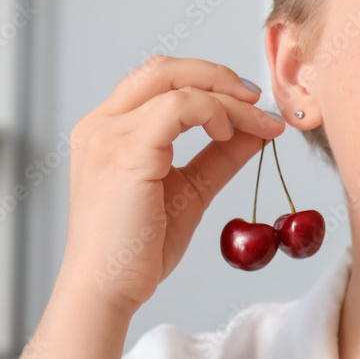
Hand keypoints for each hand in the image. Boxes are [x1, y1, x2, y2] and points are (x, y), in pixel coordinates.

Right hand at [58, 55, 285, 312]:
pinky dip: (212, 111)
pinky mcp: (125, 153)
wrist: (108, 290)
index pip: (160, 78)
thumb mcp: (191, 190)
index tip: (250, 104)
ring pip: (176, 84)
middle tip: (256, 100)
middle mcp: (101, 124)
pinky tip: (227, 134)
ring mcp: (108, 136)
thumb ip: (220, 155)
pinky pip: (177, 108)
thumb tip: (257, 129)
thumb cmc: (139, 247)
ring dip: (226, 98)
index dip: (209, 80)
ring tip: (253, 123)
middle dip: (219, 76)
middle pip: (164, 68)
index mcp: (109, 129)